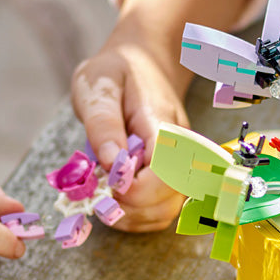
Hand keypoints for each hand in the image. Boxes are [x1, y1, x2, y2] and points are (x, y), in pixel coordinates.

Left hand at [72, 0, 254, 232]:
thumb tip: (111, 164)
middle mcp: (181, 148)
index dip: (137, 189)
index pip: (167, 169)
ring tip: (104, 199)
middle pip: (170, 197)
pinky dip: (138, 217)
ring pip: (168, 211)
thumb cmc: (117, 72)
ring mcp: (180, 165)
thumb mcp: (99, 84)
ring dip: (133, 217)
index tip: (108, 184)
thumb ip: (103, 124)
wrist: (143, 62)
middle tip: (98, 193)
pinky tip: (116, 203)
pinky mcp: (173, 177)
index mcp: (162, 123)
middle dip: (131, 206)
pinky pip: (162, 211)